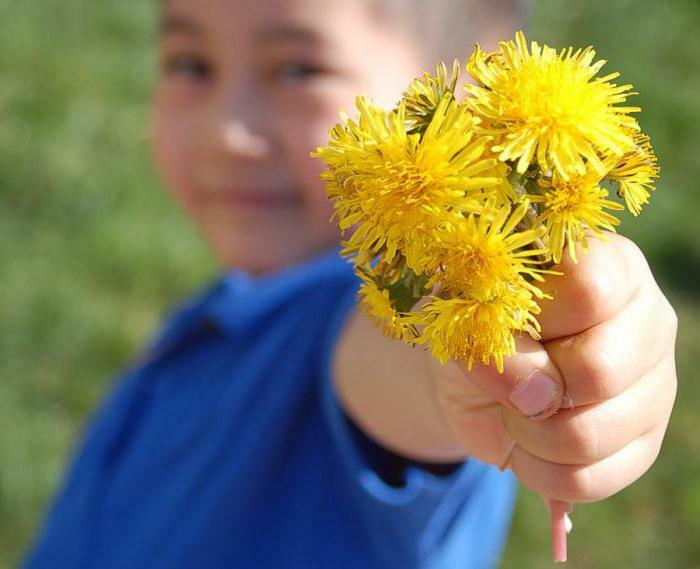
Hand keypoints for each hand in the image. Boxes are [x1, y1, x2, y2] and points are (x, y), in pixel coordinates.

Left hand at [430, 233, 677, 503]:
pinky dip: (539, 471)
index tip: (499, 324)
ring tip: (514, 413)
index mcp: (606, 265)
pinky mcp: (644, 442)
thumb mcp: (464, 316)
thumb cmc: (473, 325)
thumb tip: (536, 396)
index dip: (534, 320)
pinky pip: (590, 480)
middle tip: (506, 380)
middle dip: (528, 389)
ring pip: (593, 434)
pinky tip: (530, 445)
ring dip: (528, 435)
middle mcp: (645, 319)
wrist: (474, 378)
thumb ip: (491, 338)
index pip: (588, 290)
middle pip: (599, 370)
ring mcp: (655, 384)